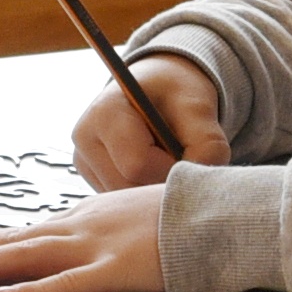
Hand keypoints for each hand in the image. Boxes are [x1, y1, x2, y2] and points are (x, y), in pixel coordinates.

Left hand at [0, 185, 171, 291]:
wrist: (221, 210)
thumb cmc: (187, 216)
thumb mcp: (137, 216)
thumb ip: (111, 231)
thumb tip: (95, 248)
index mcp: (87, 218)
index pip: (28, 232)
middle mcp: (81, 227)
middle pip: (15, 240)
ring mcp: (95, 247)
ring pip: (25, 257)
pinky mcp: (115, 270)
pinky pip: (66, 286)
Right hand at [74, 59, 228, 190]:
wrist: (159, 90)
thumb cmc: (176, 93)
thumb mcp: (199, 107)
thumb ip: (207, 144)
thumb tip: (197, 186)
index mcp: (105, 113)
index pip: (137, 165)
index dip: (171, 167)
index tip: (186, 152)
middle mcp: (85, 139)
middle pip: (130, 186)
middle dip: (163, 179)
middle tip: (180, 156)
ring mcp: (84, 162)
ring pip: (127, 199)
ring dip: (155, 186)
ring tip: (166, 158)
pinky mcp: (92, 178)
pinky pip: (124, 201)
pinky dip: (145, 191)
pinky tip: (154, 168)